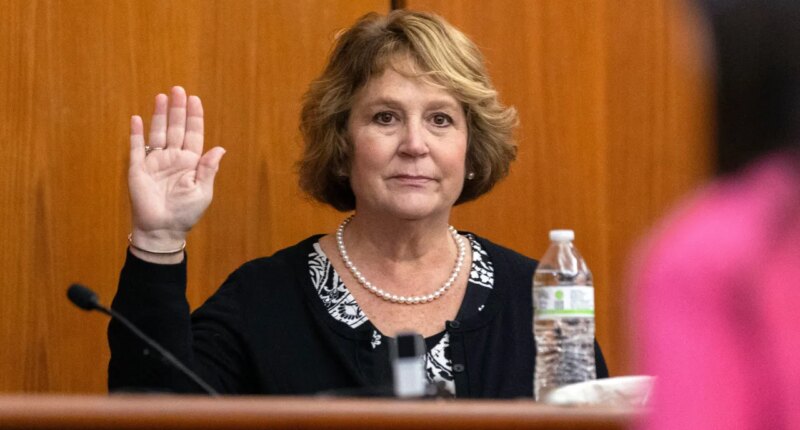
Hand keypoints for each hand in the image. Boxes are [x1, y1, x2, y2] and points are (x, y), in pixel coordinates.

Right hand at [128, 86, 224, 254]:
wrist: (162, 230)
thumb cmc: (185, 213)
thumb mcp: (202, 191)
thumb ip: (208, 169)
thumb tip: (220, 148)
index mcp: (191, 162)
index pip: (193, 134)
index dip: (194, 117)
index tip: (195, 99)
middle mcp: (173, 158)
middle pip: (176, 128)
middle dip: (178, 109)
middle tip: (178, 89)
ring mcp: (155, 162)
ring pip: (158, 133)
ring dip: (159, 115)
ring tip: (162, 97)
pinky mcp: (138, 169)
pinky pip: (137, 148)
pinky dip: (136, 134)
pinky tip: (137, 118)